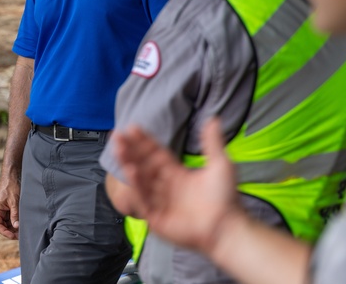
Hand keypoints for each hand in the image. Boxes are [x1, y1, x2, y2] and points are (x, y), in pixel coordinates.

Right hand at [0, 174, 20, 239]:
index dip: (5, 233)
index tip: (13, 236)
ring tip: (23, 231)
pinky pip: (11, 218)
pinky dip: (16, 221)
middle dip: (11, 231)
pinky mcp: (8, 208)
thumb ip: (15, 214)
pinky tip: (22, 224)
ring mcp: (3, 210)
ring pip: (8, 223)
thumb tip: (16, 226)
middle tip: (21, 236)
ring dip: (14, 227)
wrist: (12, 175)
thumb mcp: (14, 201)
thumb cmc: (11, 186)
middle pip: (3, 226)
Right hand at [113, 118, 238, 254]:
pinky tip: (131, 170)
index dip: (144, 142)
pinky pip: (143, 200)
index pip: (156, 155)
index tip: (132, 128)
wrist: (227, 228)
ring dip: (129, 164)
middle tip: (117, 136)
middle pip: (144, 165)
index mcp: (178, 175)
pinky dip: (137, 185)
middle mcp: (166, 188)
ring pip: (141, 180)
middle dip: (130, 150)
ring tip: (120, 149)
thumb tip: (213, 118)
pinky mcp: (157, 219)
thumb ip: (212, 142)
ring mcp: (160, 203)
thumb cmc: (226, 199)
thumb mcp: (220, 165)